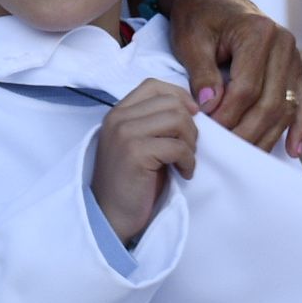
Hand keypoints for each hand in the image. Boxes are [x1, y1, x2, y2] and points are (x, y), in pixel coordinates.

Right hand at [94, 78, 197, 245]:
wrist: (109, 217)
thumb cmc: (130, 183)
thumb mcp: (139, 144)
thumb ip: (155, 122)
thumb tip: (192, 108)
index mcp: (118, 112)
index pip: (154, 85)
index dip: (180, 97)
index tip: (191, 118)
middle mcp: (118, 118)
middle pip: (171, 102)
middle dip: (190, 126)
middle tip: (187, 150)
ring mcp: (125, 134)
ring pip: (178, 120)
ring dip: (190, 143)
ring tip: (184, 161)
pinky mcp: (136, 153)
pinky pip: (178, 146)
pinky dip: (188, 161)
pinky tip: (183, 174)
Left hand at [151, 0, 301, 155]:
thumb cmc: (197, 17)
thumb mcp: (190, 40)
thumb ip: (201, 73)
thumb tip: (211, 106)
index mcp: (258, 32)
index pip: (246, 87)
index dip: (228, 114)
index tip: (209, 131)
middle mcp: (283, 44)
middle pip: (270, 101)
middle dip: (247, 131)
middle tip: (227, 151)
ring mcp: (294, 57)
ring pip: (286, 107)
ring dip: (269, 136)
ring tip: (251, 157)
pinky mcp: (295, 68)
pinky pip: (301, 102)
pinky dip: (298, 127)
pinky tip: (293, 149)